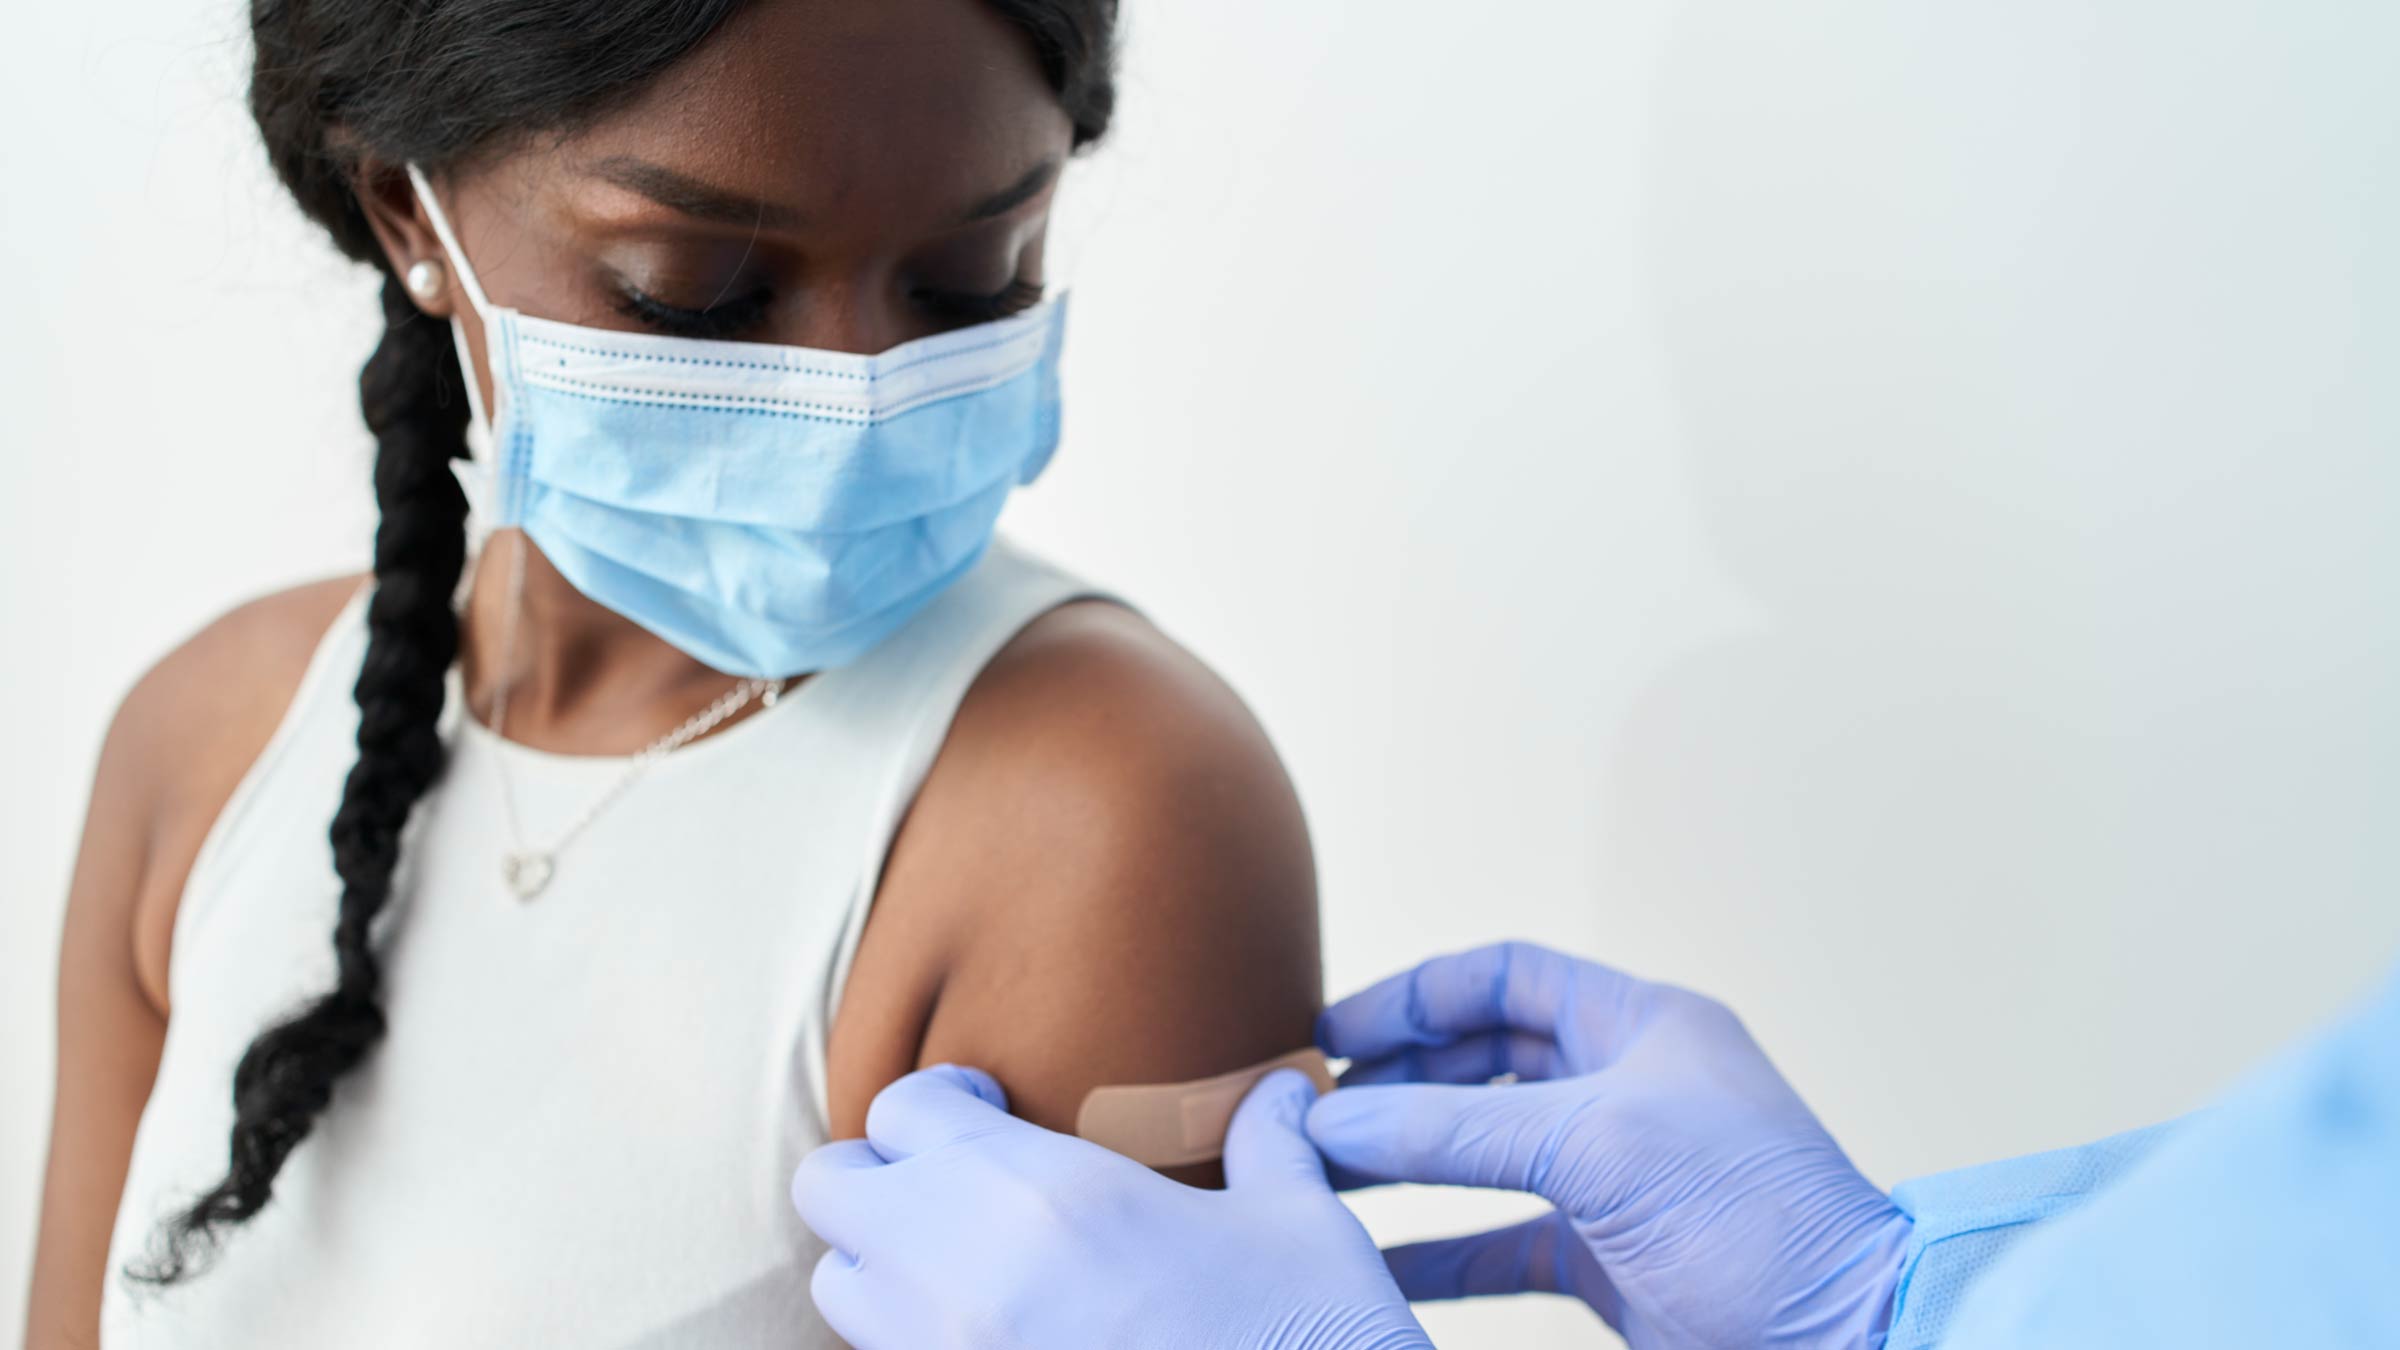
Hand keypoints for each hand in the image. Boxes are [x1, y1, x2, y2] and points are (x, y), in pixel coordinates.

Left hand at [791, 1063, 1432, 1349]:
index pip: (904, 1106)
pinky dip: (919, 1343)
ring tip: (967, 1268)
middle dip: (881, 1176)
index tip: (988, 1107)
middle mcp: (965, 1273)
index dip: (941, 1100)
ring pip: (842, 1288)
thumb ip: (1273, 1143)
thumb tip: (1286, 1087)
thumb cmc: (1309, 1340)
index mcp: (1046, 1194)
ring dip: (885, 1268)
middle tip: (955, 1183)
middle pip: (831, 1187)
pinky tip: (999, 1337)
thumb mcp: (1303, 1228)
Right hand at [1309, 942, 1910, 1349]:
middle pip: (1483, 1062)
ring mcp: (1617, 1178)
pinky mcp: (1611, 1260)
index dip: (1416, 995)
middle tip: (1314, 1110)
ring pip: (1484, 1153)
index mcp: (1643, 1027)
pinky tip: (1377, 1263)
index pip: (1506, 977)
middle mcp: (1627, 1090)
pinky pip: (1500, 1242)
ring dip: (1405, 1164)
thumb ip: (1459, 1125)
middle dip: (1397, 1081)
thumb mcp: (1597, 1146)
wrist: (1849, 1342)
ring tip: (1323, 1178)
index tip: (1332, 1033)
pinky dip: (1437, 1252)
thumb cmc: (1756, 1220)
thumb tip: (1336, 1117)